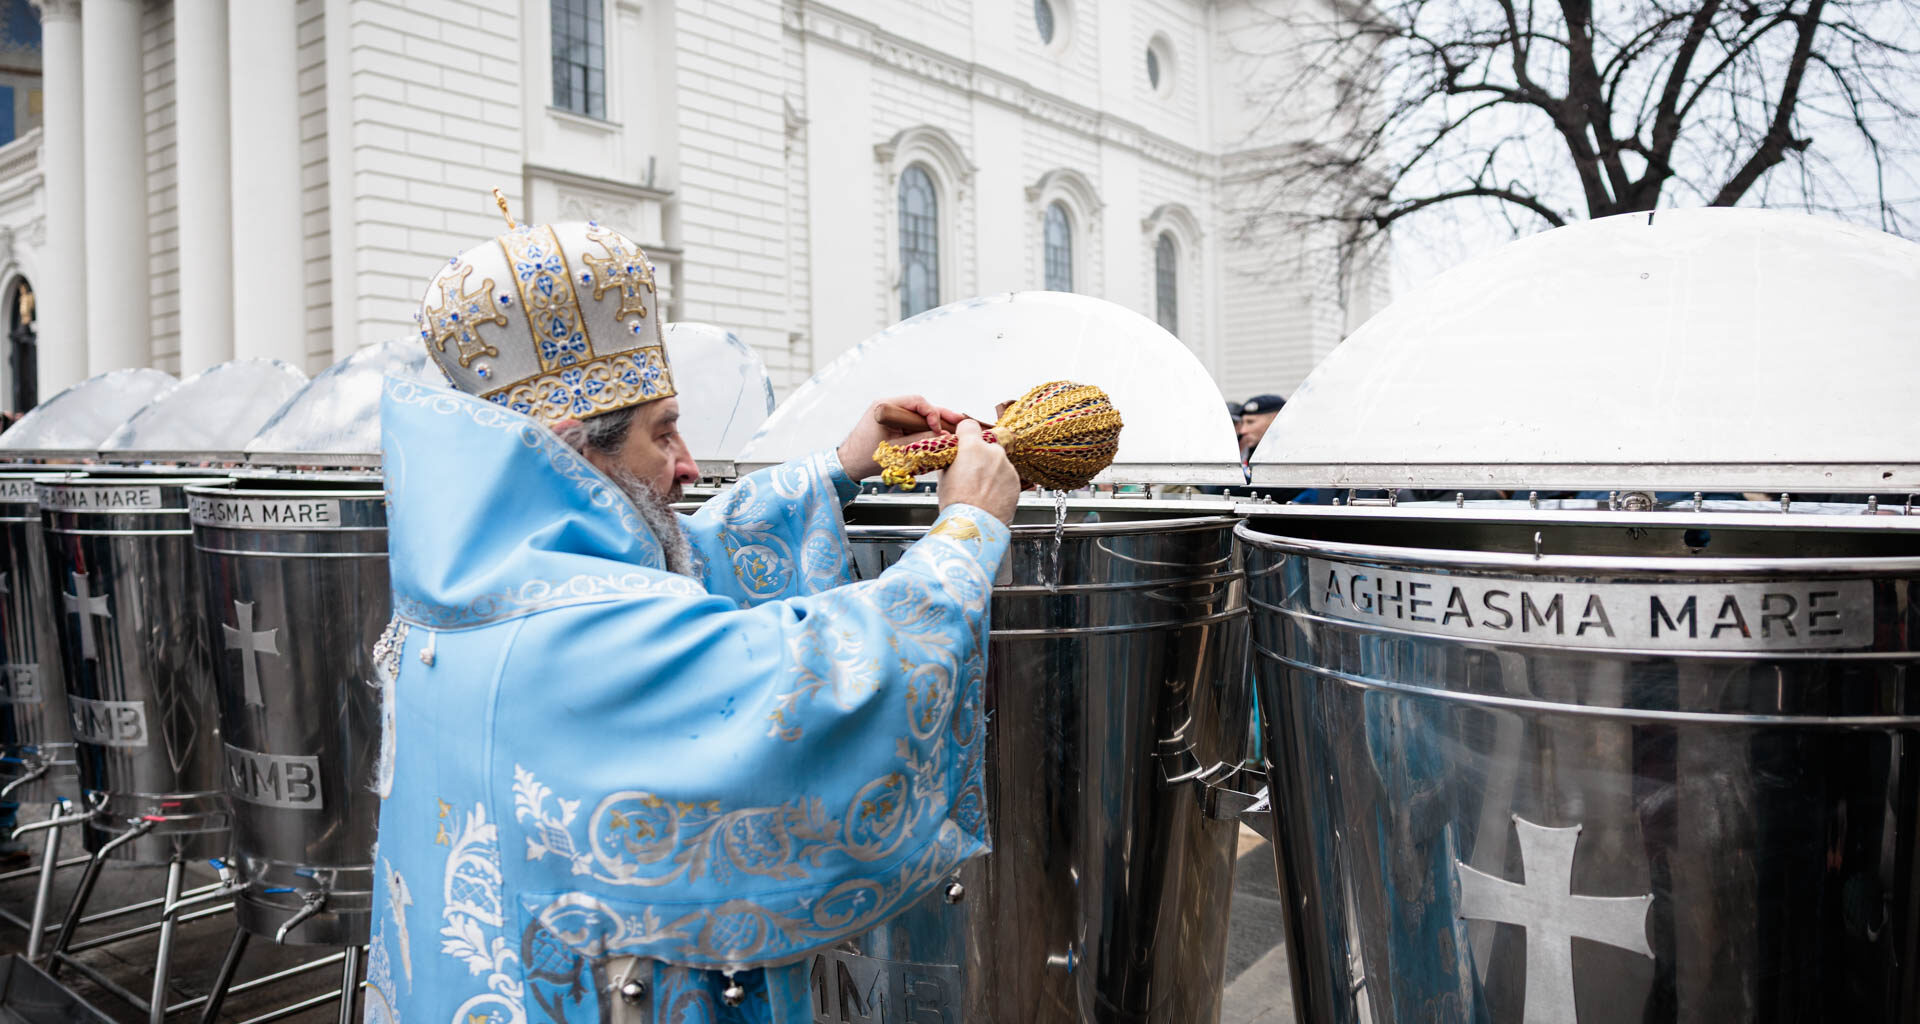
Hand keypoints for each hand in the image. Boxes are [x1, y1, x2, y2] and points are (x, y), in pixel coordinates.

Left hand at [838, 395, 966, 478]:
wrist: (849, 463)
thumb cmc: (866, 457)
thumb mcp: (898, 450)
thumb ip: (921, 440)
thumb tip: (943, 436)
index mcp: (885, 407)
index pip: (916, 402)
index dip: (932, 414)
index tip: (939, 428)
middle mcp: (887, 405)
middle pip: (920, 406)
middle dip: (939, 414)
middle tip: (958, 420)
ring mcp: (890, 412)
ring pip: (918, 413)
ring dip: (934, 420)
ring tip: (953, 426)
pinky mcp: (892, 421)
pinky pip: (912, 420)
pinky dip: (924, 426)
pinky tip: (939, 431)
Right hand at [938, 420, 1018, 523]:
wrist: (975, 526)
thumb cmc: (958, 504)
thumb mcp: (944, 477)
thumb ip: (951, 459)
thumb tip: (952, 454)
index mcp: (972, 448)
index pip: (969, 425)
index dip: (964, 433)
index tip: (963, 441)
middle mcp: (993, 453)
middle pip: (985, 446)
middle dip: (979, 457)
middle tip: (970, 475)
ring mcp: (1007, 466)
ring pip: (997, 462)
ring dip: (991, 471)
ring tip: (980, 491)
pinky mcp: (1016, 481)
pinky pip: (1006, 476)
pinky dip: (1000, 483)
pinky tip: (990, 496)